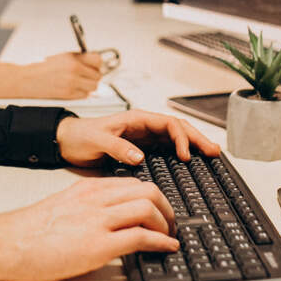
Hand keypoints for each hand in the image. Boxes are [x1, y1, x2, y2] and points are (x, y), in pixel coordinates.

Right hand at [0, 177, 178, 280]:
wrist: (7, 244)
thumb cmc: (29, 232)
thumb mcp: (63, 208)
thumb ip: (87, 209)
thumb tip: (108, 221)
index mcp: (87, 189)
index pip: (133, 183)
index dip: (154, 196)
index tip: (161, 210)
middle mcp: (96, 199)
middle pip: (147, 190)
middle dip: (167, 207)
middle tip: (171, 222)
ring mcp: (97, 220)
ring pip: (148, 208)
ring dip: (167, 224)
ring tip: (170, 237)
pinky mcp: (97, 244)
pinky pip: (141, 237)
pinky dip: (161, 242)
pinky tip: (166, 248)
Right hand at [14, 52, 101, 99]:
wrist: (28, 80)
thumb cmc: (44, 69)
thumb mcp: (63, 57)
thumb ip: (80, 59)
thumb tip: (96, 63)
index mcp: (73, 58)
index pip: (97, 60)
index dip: (97, 65)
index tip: (94, 66)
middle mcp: (74, 69)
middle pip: (98, 76)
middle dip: (93, 77)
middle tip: (86, 76)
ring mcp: (72, 83)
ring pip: (93, 87)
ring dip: (88, 86)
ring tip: (80, 83)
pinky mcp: (68, 94)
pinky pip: (85, 95)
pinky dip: (81, 93)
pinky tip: (73, 89)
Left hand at [55, 110, 219, 167]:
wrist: (66, 142)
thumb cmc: (79, 136)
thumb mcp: (96, 140)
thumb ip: (117, 147)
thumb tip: (140, 156)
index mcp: (136, 120)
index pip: (168, 124)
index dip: (181, 138)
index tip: (187, 155)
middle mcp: (143, 127)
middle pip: (178, 128)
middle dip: (197, 138)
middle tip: (214, 151)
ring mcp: (144, 137)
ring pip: (175, 138)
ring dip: (193, 144)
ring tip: (210, 154)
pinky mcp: (141, 148)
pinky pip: (166, 149)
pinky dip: (181, 153)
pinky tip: (190, 161)